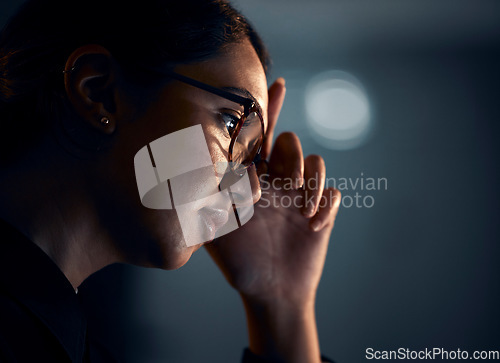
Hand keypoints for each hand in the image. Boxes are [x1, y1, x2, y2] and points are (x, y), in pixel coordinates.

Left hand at [205, 79, 340, 306]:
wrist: (271, 291)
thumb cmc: (241, 263)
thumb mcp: (218, 233)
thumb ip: (212, 203)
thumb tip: (210, 174)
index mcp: (252, 181)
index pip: (259, 138)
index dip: (270, 109)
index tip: (278, 82)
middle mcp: (277, 182)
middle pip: (290, 143)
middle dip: (291, 157)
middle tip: (287, 185)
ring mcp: (300, 196)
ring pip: (317, 162)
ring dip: (313, 181)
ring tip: (303, 211)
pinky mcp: (321, 211)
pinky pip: (334, 192)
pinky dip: (327, 205)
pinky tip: (313, 227)